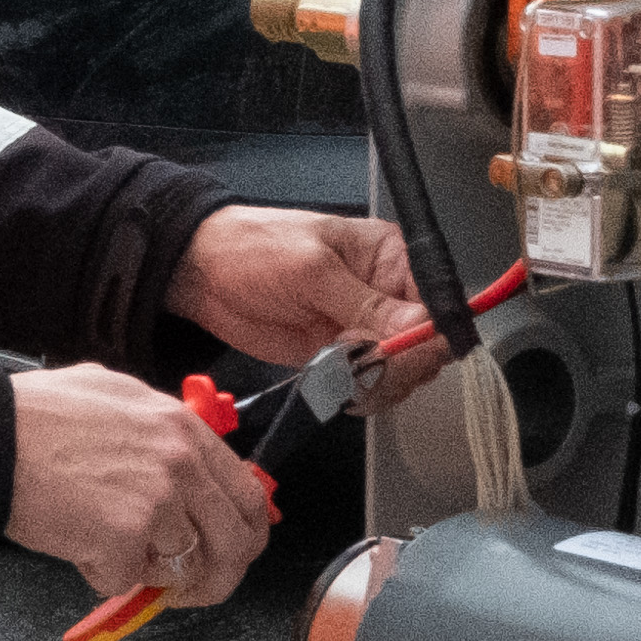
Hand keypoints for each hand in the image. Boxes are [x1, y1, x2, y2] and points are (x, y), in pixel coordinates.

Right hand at [7, 364, 278, 607]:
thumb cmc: (34, 418)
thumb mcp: (113, 399)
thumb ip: (157, 434)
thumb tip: (183, 474)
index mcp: (182, 426)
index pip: (247, 493)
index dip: (243, 534)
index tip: (230, 553)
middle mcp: (179, 461)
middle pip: (233, 541)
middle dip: (216, 577)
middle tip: (187, 590)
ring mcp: (156, 500)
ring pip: (182, 569)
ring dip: (149, 575)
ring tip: (111, 554)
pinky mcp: (123, 537)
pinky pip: (127, 581)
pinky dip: (100, 575)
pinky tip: (74, 544)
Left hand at [169, 207, 421, 371]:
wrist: (203, 272)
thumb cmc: (255, 248)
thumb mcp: (312, 269)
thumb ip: (366, 303)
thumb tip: (419, 327)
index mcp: (391, 259)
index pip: (437, 303)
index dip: (429, 335)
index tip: (405, 352)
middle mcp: (386, 295)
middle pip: (426, 346)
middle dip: (398, 363)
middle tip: (360, 360)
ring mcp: (364, 330)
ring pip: (400, 373)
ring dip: (375, 382)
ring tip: (337, 366)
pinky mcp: (340, 357)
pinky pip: (368, 385)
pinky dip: (356, 393)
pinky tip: (333, 383)